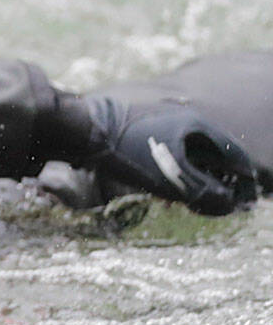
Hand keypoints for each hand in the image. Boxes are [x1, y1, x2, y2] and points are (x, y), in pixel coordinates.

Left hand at [76, 95, 261, 216]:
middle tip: (220, 205)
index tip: (246, 202)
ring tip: (192, 204)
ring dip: (195, 181)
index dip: (244, 181)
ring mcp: (158, 123)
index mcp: (197, 125)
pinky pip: (165, 155)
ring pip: (187, 156)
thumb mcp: (171, 177)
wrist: (77, 129)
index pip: (234, 154)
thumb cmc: (126, 151)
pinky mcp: (138, 131)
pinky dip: (172, 175)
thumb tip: (229, 204)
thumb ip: (205, 192)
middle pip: (212, 154)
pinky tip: (163, 195)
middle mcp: (181, 119)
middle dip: (219, 182)